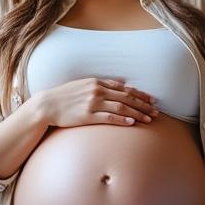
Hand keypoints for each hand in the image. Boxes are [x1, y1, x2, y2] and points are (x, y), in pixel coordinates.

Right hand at [31, 78, 158, 127]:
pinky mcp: (88, 116)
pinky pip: (109, 118)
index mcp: (97, 82)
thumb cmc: (65, 96)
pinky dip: (122, 120)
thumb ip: (102, 84)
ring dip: (137, 113)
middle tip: (156, 111)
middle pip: (126, 98)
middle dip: (143, 105)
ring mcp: (92, 104)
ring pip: (121, 108)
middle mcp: (97, 91)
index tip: (151, 100)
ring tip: (149, 119)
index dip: (140, 94)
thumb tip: (120, 85)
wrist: (47, 105)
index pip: (124, 88)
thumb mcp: (84, 84)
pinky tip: (132, 123)